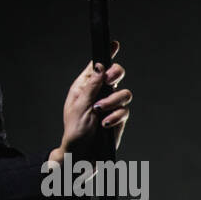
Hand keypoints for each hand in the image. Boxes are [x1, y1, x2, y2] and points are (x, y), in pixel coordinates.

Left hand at [59, 39, 130, 158]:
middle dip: (115, 74)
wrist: (83, 155)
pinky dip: (115, 116)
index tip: (114, 44)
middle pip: (116, 74)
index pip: (97, 66)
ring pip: (124, 93)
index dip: (107, 54)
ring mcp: (111, 105)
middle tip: (110, 80)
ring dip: (112, 101)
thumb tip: (99, 65)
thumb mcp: (79, 106)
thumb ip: (91, 86)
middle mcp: (100, 93)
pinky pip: (125, 111)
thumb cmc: (75, 131)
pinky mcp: (119, 118)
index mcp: (85, 86)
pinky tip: (104, 123)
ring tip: (99, 112)